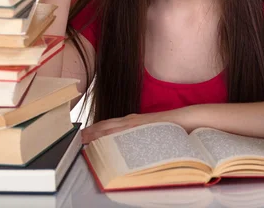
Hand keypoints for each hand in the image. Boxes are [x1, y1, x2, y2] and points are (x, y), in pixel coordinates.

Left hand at [80, 107, 195, 142]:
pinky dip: (113, 134)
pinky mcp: (141, 126)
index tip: (84, 135)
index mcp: (133, 121)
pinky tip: (104, 139)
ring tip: (84, 138)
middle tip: (78, 137)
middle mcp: (132, 120)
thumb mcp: (151, 132)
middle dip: (92, 131)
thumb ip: (139, 136)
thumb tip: (131, 145)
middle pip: (107, 125)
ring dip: (97, 132)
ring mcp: (136, 122)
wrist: (186, 119)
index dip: (96, 129)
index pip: (110, 125)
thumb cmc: (169, 127)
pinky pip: (124, 131)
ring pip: (112, 127)